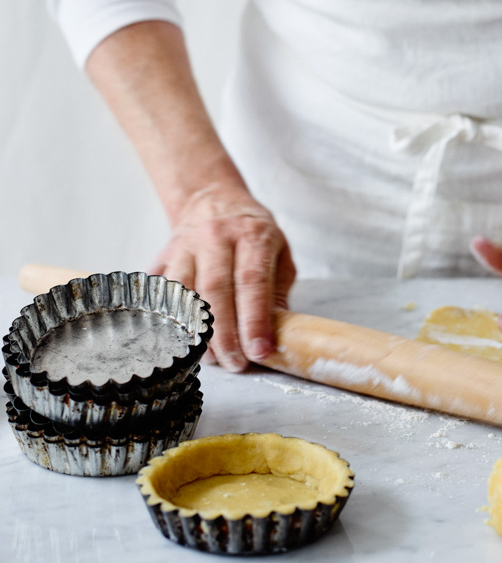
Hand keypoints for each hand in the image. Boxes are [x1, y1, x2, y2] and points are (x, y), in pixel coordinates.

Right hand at [150, 182, 294, 371]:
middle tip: (236, 363)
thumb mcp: (279, 252)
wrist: (212, 199)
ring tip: (213, 358)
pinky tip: (180, 341)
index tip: (259, 350)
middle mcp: (216, 237)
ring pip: (184, 293)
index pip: (252, 281)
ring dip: (197, 331)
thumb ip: (278, 290)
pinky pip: (160, 291)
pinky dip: (169, 319)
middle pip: (216, 290)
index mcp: (252, 235)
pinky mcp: (164, 256)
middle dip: (225, 334)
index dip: (255, 319)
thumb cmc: (252, 232)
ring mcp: (185, 245)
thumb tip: (279, 333)